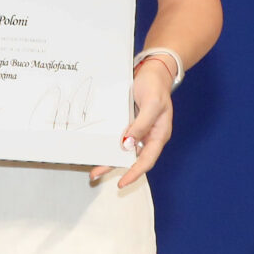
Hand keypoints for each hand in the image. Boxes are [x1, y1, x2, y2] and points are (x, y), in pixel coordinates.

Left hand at [89, 57, 176, 190]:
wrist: (152, 71)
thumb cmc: (155, 86)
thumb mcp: (151, 104)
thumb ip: (141, 125)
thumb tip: (128, 145)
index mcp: (159, 135)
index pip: (147, 160)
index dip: (134, 172)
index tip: (122, 182)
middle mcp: (149, 136)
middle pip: (133, 159)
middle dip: (116, 168)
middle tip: (96, 175)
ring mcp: (139, 131)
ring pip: (125, 151)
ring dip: (110, 158)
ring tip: (94, 167)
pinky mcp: (131, 124)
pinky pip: (120, 139)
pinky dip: (111, 145)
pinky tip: (100, 149)